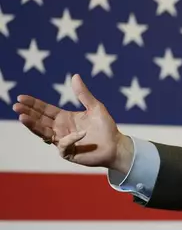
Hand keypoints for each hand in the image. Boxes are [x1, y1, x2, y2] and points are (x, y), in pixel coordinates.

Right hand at [12, 74, 133, 172]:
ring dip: (33, 126)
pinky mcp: (69, 153)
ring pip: (44, 133)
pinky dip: (70, 139)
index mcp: (65, 118)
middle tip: (16, 106)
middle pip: (40, 120)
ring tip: (22, 118)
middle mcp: (61, 129)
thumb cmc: (106, 127)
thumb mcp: (96, 107)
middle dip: (28, 113)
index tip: (21, 97)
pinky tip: (80, 133)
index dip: (33, 104)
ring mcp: (63, 141)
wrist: (116, 146)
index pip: (45, 110)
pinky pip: (64, 145)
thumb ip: (84, 94)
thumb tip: (75, 76)